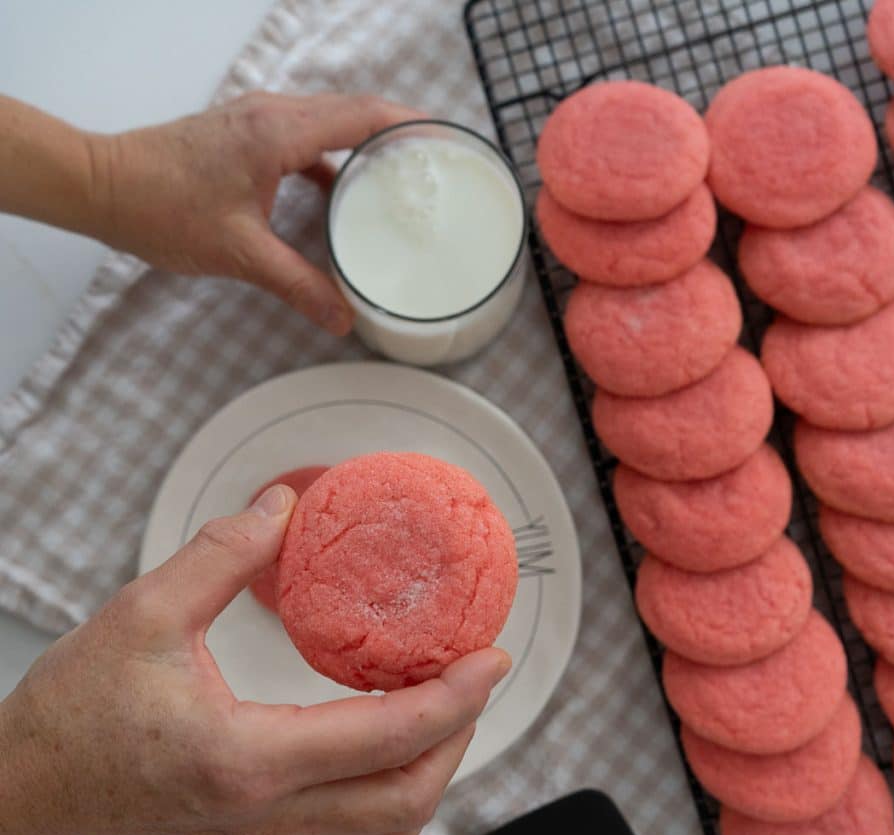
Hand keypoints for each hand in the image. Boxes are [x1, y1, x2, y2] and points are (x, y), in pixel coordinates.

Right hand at [0, 484, 509, 834]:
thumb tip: (283, 506)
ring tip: (439, 720)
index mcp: (248, 756)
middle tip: (472, 681)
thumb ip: (222, 552)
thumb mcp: (145, 611)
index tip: (490, 659)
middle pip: (405, 798)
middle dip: (458, 737)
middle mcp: (268, 811)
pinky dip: (389, 817)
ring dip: (430, 779)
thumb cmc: (78, 706)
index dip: (454, 697)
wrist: (33, 782)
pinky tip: (387, 771)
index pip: (387, 737)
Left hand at [85, 92, 419, 333]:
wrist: (101, 185)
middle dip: (397, 132)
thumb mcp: (240, 254)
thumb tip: (342, 319)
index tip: (446, 139)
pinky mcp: (242, 135)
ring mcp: (255, 120)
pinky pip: (302, 138)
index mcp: (278, 132)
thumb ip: (298, 285)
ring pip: (326, 123)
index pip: (362, 114)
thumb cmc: (163, 209)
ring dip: (362, 145)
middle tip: (434, 161)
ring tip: (398, 177)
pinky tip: (339, 195)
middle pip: (351, 111)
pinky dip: (329, 160)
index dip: (410, 122)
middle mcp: (271, 114)